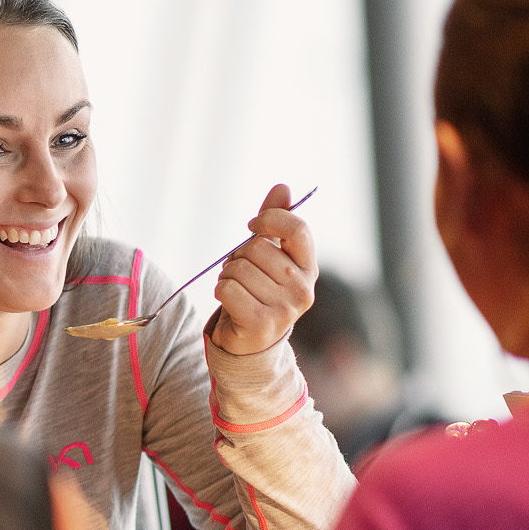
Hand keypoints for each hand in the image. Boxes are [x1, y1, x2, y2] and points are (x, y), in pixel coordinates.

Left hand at [210, 184, 316, 355]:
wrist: (250, 341)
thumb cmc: (258, 292)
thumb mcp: (269, 256)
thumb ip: (275, 223)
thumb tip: (282, 187)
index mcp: (308, 268)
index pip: (297, 229)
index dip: (270, 219)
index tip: (252, 226)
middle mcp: (302, 288)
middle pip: (257, 248)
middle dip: (238, 256)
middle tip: (242, 274)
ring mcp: (284, 309)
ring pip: (238, 269)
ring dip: (227, 275)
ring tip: (237, 290)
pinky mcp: (261, 323)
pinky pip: (227, 289)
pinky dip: (220, 291)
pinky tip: (230, 302)